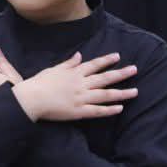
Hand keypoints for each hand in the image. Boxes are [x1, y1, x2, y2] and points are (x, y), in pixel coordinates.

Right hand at [11, 52, 138, 121]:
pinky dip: (109, 110)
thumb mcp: (53, 69)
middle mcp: (81, 84)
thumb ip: (68, 63)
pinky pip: (97, 111)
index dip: (106, 60)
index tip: (117, 56)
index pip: (94, 65)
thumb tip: (79, 55)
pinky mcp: (79, 112)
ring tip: (135, 92)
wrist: (31, 99)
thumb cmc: (39, 83)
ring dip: (121, 93)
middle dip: (121, 73)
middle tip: (134, 69)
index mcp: (74, 73)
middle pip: (105, 78)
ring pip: (105, 95)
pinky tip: (120, 108)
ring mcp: (81, 98)